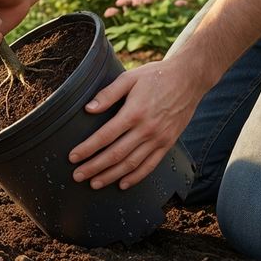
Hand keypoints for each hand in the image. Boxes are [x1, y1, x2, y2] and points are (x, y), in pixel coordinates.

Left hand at [68, 57, 208, 189]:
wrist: (188, 79)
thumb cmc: (155, 76)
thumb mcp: (129, 78)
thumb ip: (108, 94)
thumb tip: (88, 109)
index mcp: (134, 113)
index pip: (105, 136)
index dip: (87, 149)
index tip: (73, 157)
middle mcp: (147, 129)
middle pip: (116, 154)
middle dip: (94, 167)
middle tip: (77, 176)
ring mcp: (159, 138)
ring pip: (131, 164)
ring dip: (111, 176)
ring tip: (94, 183)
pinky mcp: (168, 143)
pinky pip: (151, 165)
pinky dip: (136, 177)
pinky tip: (122, 184)